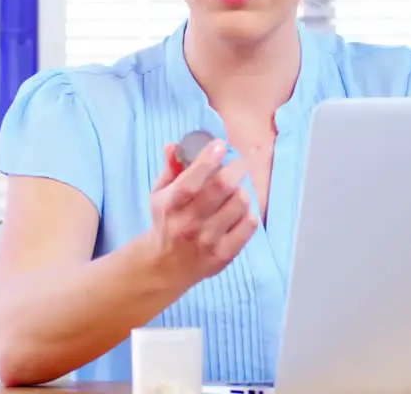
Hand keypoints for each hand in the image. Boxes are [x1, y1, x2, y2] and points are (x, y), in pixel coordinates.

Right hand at [148, 137, 258, 285]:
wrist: (165, 266)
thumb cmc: (166, 222)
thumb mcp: (160, 194)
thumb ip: (170, 168)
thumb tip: (174, 145)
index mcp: (171, 205)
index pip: (191, 180)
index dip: (208, 159)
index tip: (220, 145)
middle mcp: (189, 224)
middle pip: (222, 187)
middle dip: (235, 168)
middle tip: (237, 165)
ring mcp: (208, 241)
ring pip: (240, 202)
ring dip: (242, 190)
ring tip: (236, 191)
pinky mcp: (224, 254)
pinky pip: (249, 224)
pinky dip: (249, 212)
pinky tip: (239, 211)